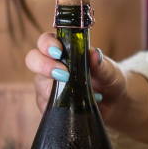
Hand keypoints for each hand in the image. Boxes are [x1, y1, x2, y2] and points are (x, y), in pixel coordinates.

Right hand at [26, 32, 147, 143]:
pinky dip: (60, 106)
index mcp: (64, 51)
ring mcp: (48, 87)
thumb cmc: (110, 80)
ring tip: (76, 92)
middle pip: (33, 59)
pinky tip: (76, 105)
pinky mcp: (50, 106)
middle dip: (43, 65)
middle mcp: (52, 67)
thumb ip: (102, 64)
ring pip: (39, 85)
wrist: (115, 104)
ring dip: (53, 88)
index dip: (47, 44)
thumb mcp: (111, 71)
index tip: (59, 51)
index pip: (46, 42)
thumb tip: (94, 54)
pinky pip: (46, 106)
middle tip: (63, 73)